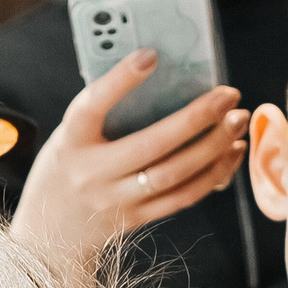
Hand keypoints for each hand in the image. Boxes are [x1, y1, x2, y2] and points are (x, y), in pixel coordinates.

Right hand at [12, 49, 249, 264]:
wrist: (49, 232)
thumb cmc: (70, 166)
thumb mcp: (72, 136)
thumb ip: (106, 112)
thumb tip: (164, 76)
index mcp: (71, 141)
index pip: (92, 106)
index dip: (120, 81)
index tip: (151, 55)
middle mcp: (91, 174)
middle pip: (151, 145)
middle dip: (196, 118)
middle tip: (229, 95)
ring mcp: (115, 202)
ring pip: (174, 175)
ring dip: (213, 147)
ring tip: (238, 121)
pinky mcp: (135, 219)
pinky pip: (182, 197)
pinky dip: (212, 174)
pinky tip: (231, 152)